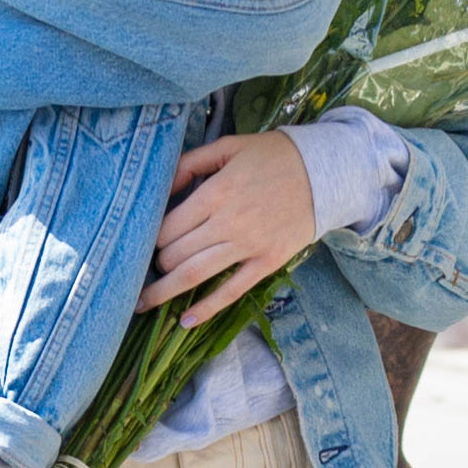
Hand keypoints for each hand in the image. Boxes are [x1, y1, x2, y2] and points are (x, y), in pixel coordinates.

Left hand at [135, 131, 315, 327]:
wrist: (324, 172)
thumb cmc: (272, 156)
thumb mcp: (228, 146)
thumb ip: (190, 163)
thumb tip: (160, 186)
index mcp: (216, 192)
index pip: (168, 227)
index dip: (151, 238)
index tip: (147, 242)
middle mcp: (228, 223)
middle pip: (177, 253)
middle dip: (157, 262)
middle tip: (150, 264)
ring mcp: (249, 246)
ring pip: (196, 275)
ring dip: (165, 292)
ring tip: (143, 302)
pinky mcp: (268, 263)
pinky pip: (232, 292)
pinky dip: (206, 309)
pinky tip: (185, 321)